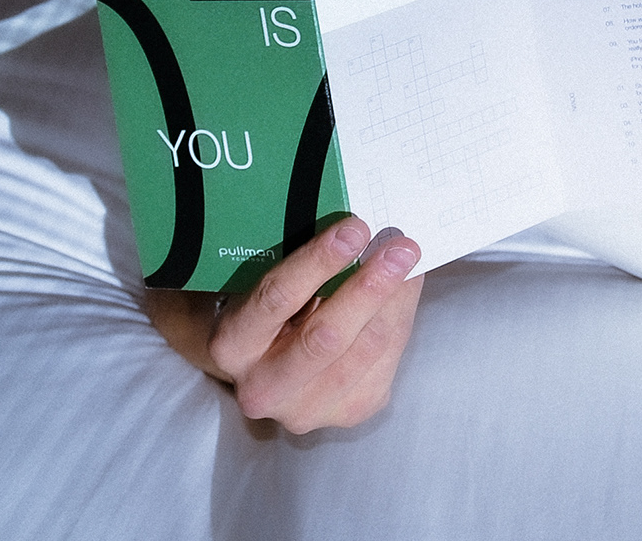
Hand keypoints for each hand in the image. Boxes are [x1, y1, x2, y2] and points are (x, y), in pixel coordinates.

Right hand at [149, 215, 422, 431]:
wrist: (266, 366)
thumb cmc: (268, 310)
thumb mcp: (264, 282)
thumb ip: (300, 263)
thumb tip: (358, 227)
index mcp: (231, 346)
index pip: (276, 299)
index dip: (319, 262)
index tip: (355, 228)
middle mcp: (262, 388)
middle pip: (326, 336)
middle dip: (369, 286)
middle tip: (399, 246)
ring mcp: (306, 410)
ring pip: (364, 350)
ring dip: (394, 300)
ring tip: (410, 261)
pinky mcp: (348, 414)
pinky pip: (386, 362)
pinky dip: (400, 319)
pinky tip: (406, 289)